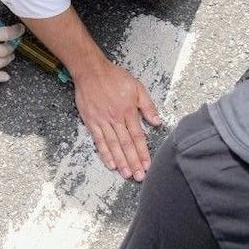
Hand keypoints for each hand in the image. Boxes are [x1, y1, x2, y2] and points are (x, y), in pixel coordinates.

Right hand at [0, 24, 22, 81]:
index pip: (9, 32)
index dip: (17, 31)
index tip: (20, 29)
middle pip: (7, 49)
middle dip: (11, 46)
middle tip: (11, 44)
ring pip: (3, 62)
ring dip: (8, 59)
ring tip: (9, 57)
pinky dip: (1, 76)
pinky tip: (6, 76)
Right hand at [73, 59, 161, 180]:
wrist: (91, 71)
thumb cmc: (114, 77)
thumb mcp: (137, 87)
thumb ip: (148, 106)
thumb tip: (157, 122)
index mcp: (128, 111)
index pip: (138, 137)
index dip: (143, 152)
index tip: (147, 165)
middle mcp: (116, 119)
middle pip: (126, 145)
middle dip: (133, 162)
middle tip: (139, 177)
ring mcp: (102, 121)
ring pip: (113, 145)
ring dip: (121, 161)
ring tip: (126, 174)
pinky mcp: (91, 122)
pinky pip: (99, 141)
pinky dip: (104, 153)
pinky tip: (110, 164)